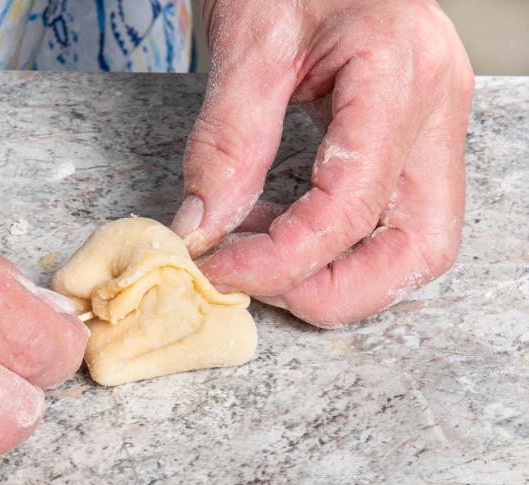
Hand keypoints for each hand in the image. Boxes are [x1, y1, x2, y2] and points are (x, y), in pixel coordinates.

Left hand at [171, 0, 474, 326]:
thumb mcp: (248, 39)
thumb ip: (227, 139)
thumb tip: (203, 228)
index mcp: (400, 73)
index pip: (350, 206)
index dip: (279, 258)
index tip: (217, 267)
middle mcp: (435, 108)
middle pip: (417, 250)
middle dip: (333, 290)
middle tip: (255, 286)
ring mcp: (434, 126)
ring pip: (415, 245)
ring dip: (337, 275)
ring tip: (258, 252)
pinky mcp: (414, 139)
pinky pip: (392, 220)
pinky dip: (334, 246)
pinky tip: (274, 224)